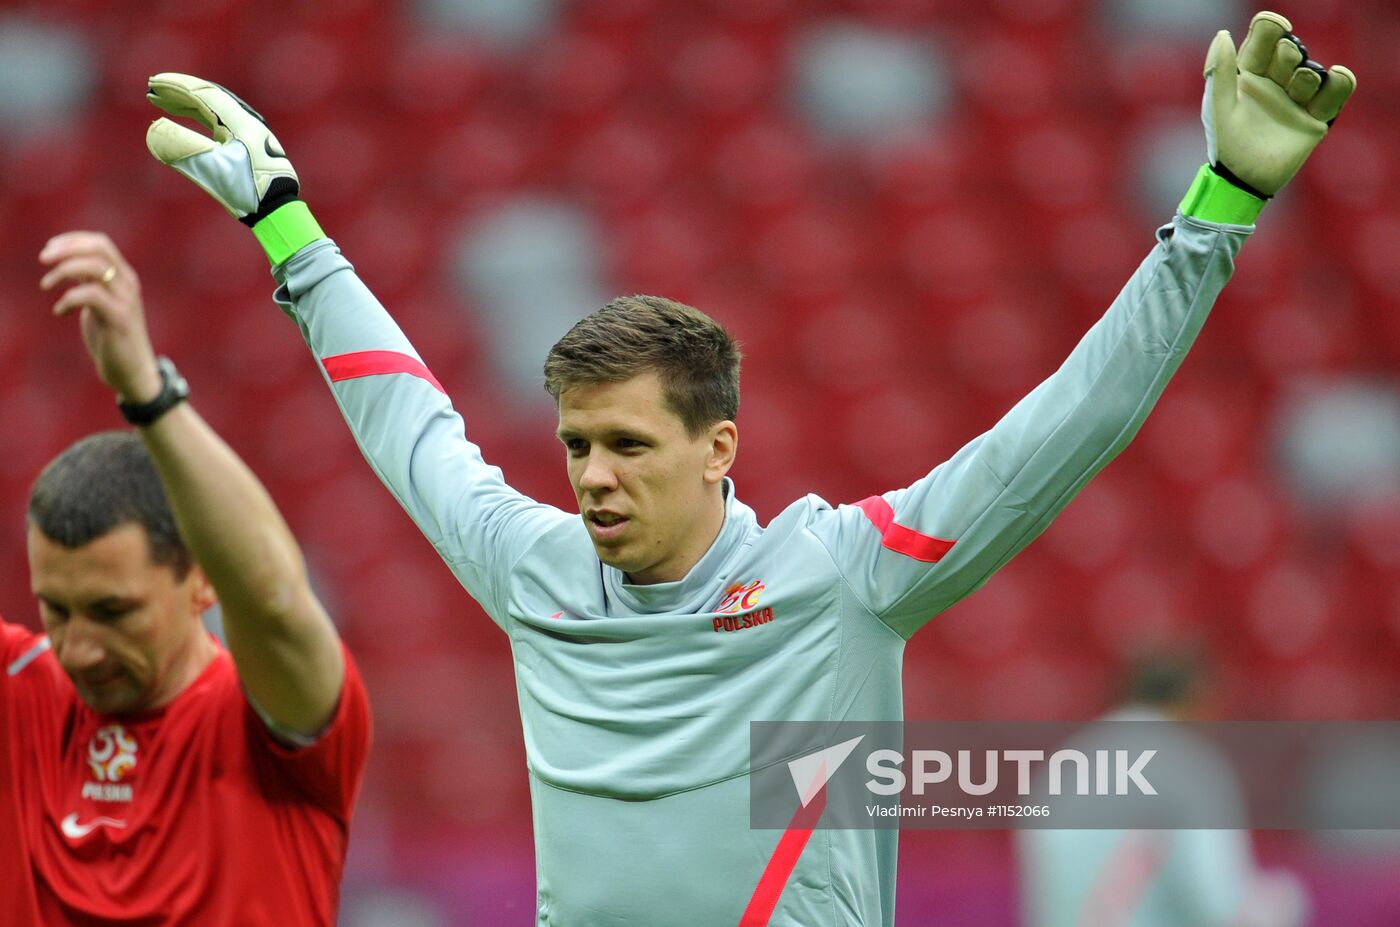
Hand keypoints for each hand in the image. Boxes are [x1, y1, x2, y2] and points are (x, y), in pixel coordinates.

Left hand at [39, 232, 161, 403]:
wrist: (133, 371)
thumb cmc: (113, 338)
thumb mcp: (101, 303)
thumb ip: (91, 283)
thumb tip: (67, 264)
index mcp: (124, 278)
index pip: (101, 243)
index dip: (72, 240)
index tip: (50, 249)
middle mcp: (128, 284)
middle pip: (98, 249)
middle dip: (66, 249)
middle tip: (42, 260)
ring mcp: (126, 301)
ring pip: (94, 267)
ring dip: (63, 271)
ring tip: (45, 285)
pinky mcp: (119, 319)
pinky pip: (90, 295)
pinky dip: (68, 299)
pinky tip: (59, 312)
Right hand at [145, 73, 299, 224]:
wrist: (277, 209)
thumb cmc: (248, 190)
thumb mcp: (213, 169)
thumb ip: (184, 148)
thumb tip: (154, 127)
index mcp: (241, 122)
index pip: (205, 93)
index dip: (177, 86)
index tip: (153, 83)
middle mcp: (247, 121)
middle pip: (208, 96)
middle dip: (179, 92)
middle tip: (152, 90)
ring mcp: (248, 131)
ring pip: (213, 108)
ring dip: (187, 103)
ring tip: (161, 102)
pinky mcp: (246, 143)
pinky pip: (218, 121)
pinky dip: (198, 116)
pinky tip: (186, 116)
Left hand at [1204, 11, 1355, 196]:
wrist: (1242, 180)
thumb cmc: (1225, 142)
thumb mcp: (1218, 105)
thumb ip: (1219, 71)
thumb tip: (1224, 34)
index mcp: (1250, 75)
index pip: (1263, 42)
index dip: (1270, 29)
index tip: (1277, 27)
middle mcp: (1275, 83)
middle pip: (1291, 53)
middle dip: (1289, 54)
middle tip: (1286, 63)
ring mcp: (1297, 100)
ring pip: (1312, 72)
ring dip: (1306, 75)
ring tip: (1298, 86)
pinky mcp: (1316, 118)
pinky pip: (1336, 93)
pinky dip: (1340, 82)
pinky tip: (1336, 76)